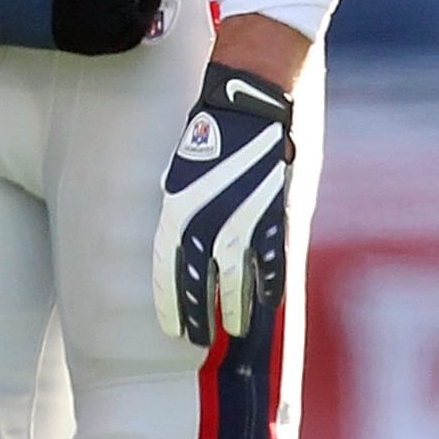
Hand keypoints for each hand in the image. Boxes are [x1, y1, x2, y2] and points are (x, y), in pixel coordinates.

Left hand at [152, 62, 292, 348]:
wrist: (247, 100)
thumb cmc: (209, 129)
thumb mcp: (178, 171)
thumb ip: (179, 207)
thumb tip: (181, 237)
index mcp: (175, 211)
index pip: (167, 270)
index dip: (169, 303)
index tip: (172, 326)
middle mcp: (205, 222)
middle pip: (198, 283)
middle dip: (198, 315)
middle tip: (200, 338)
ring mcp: (240, 221)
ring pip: (235, 281)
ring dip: (234, 309)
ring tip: (234, 328)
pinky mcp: (271, 215)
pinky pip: (271, 261)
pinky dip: (269, 284)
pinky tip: (268, 302)